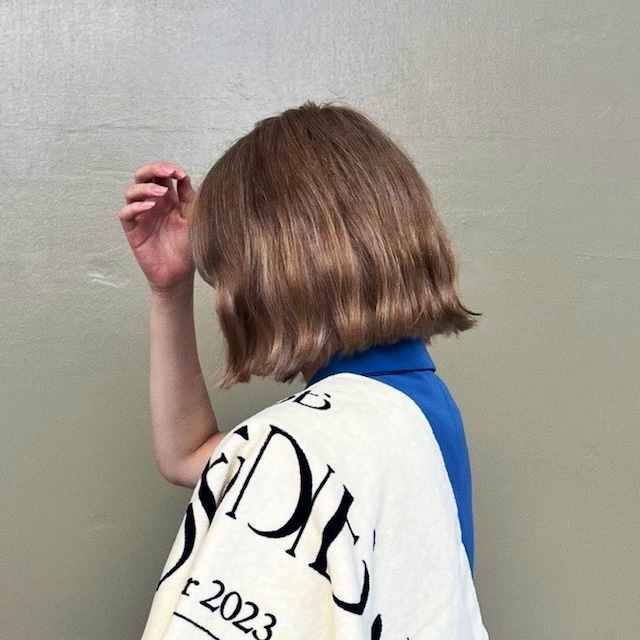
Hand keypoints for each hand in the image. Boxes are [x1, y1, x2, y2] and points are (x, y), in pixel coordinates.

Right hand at [119, 161, 195, 294]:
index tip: (180, 173)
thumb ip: (188, 197)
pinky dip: (135, 207)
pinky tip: (149, 207)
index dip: (167, 168)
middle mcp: (152, 204)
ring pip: (131, 192)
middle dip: (152, 169)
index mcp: (168, 199)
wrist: (179, 274)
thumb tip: (182, 175)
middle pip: (142, 177)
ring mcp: (141, 216)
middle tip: (166, 171)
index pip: (161, 175)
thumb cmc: (186, 247)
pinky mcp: (133, 230)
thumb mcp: (191, 218)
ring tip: (160, 192)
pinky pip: (126, 214)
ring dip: (145, 187)